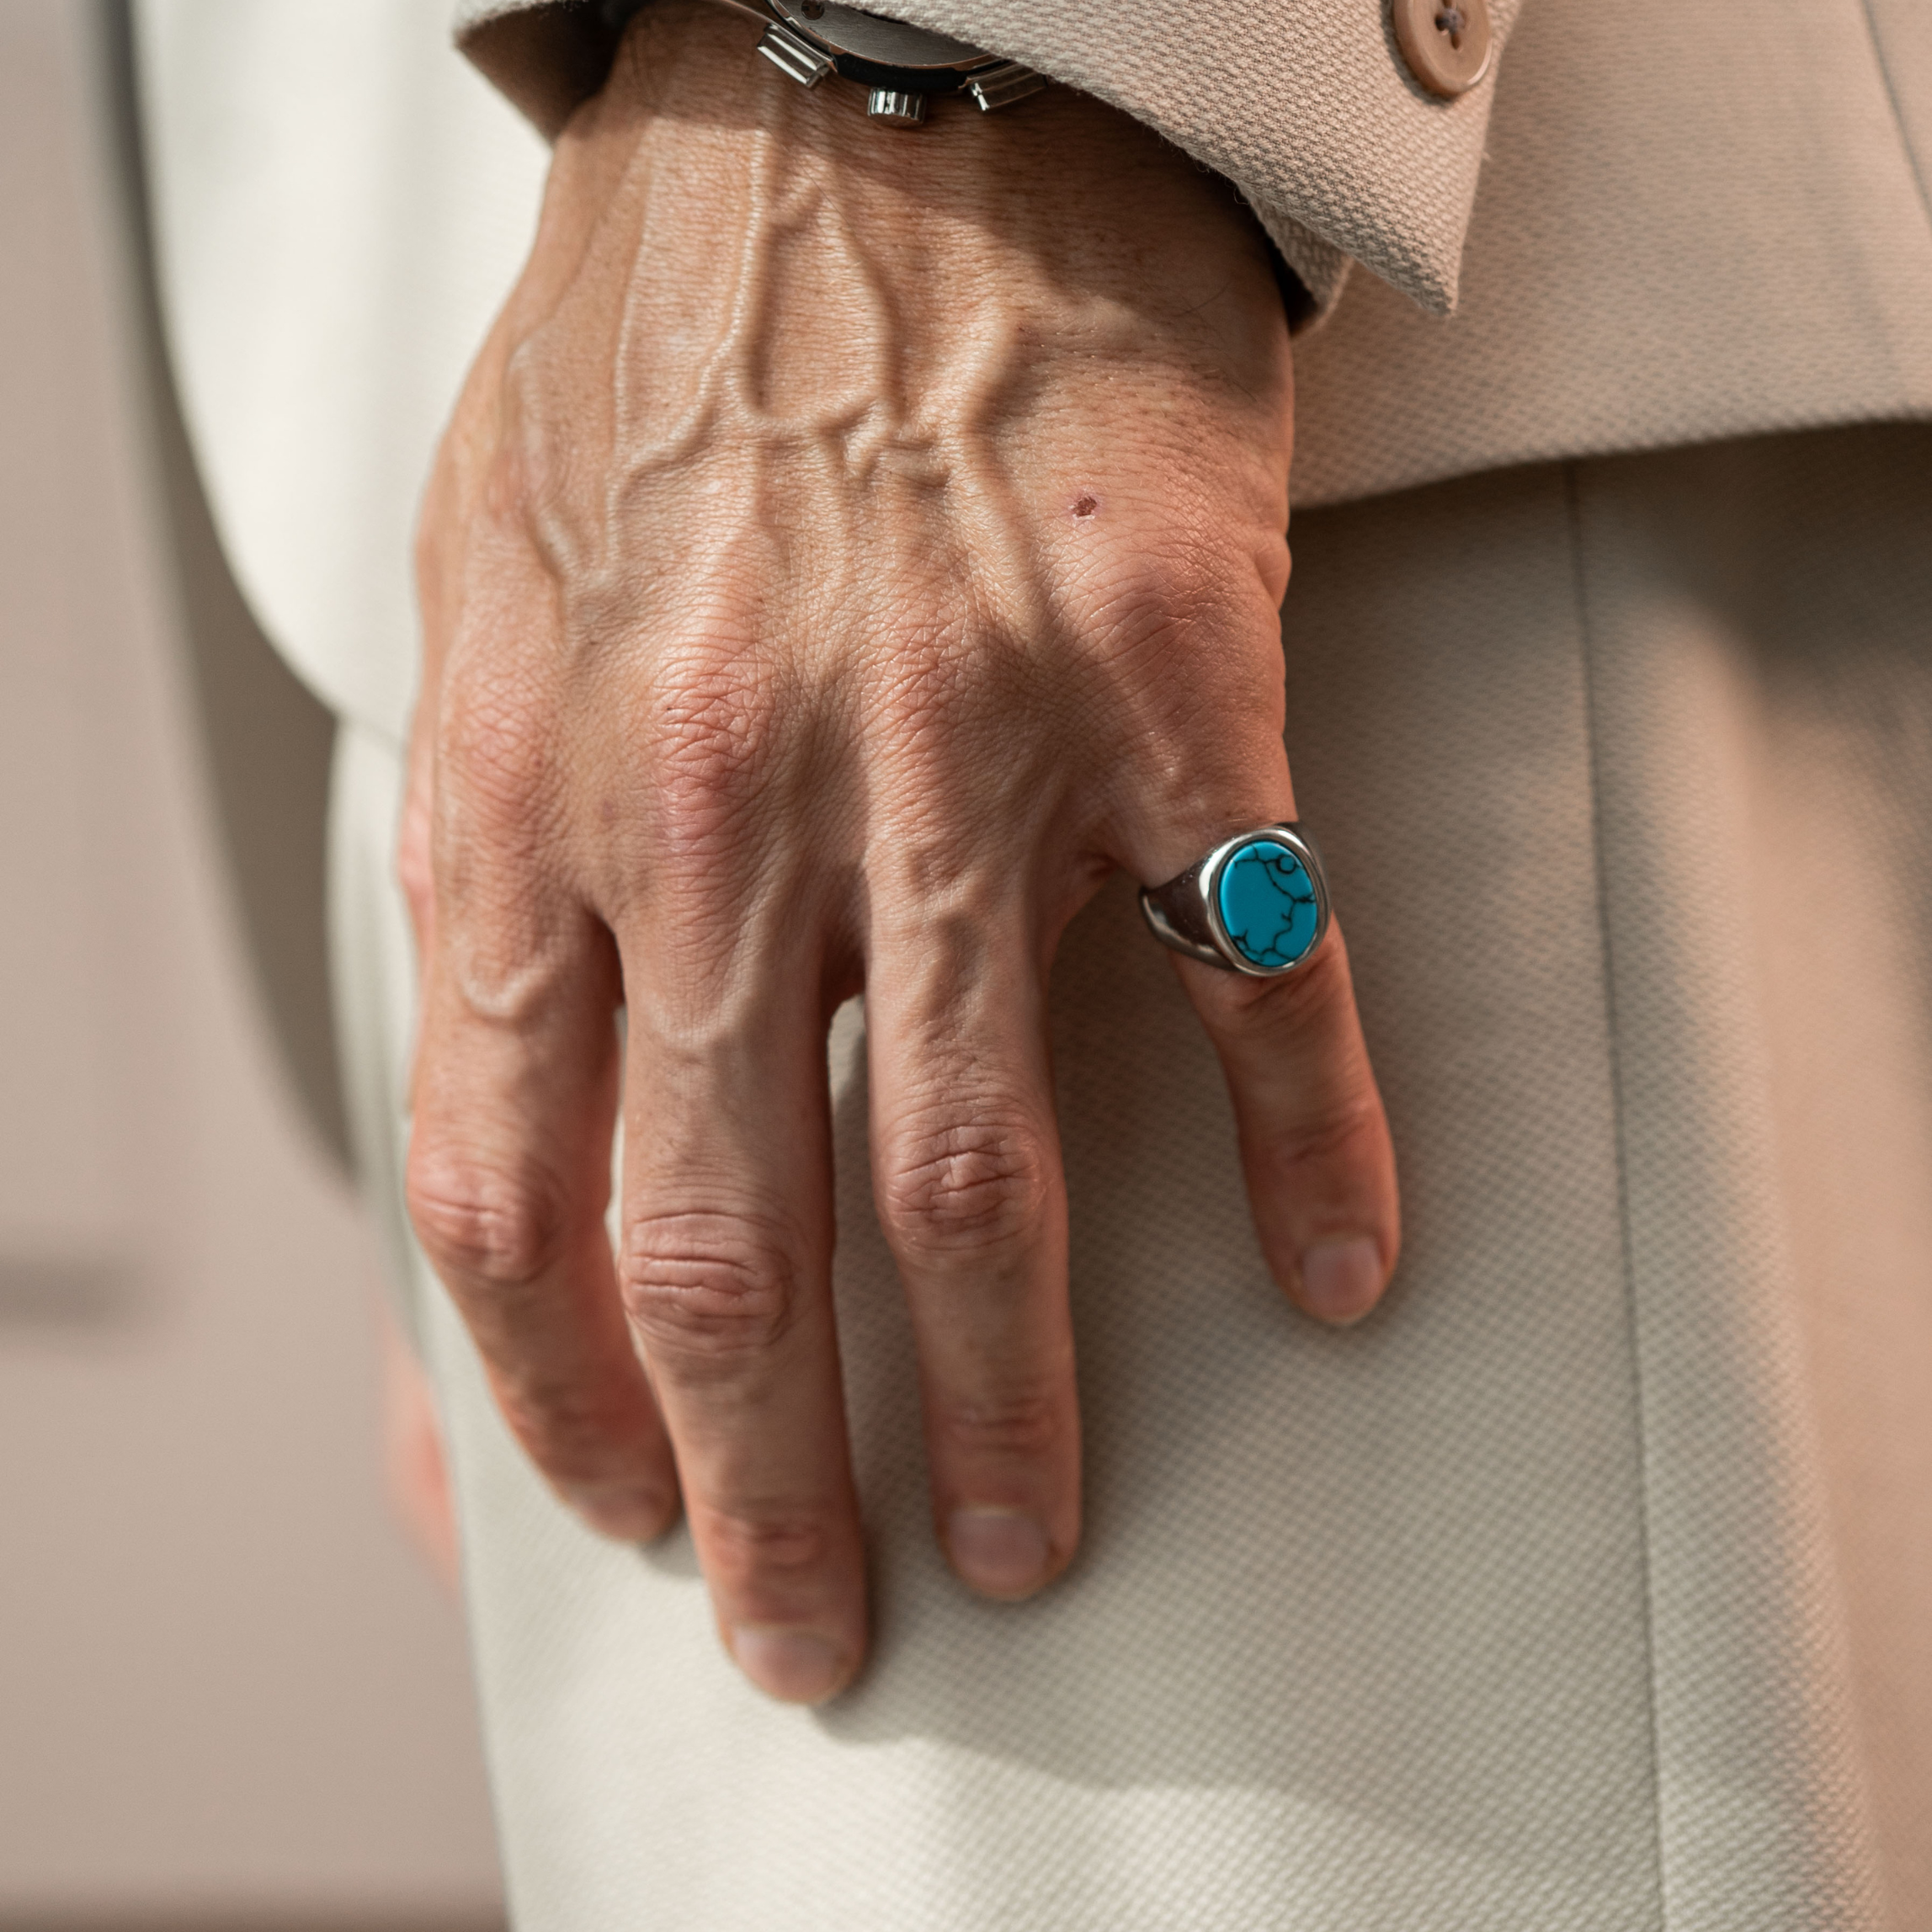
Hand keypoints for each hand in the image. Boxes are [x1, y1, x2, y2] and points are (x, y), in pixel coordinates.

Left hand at [402, 0, 1398, 1703]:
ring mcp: (957, 750)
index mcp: (540, 789)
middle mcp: (732, 801)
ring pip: (983, 1174)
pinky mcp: (1166, 684)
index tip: (626, 1513)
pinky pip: (1256, 974)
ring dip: (1007, 1401)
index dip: (554, 1404)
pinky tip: (1341, 1261)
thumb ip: (491, 869)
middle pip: (738, 1248)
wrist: (871, 106)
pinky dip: (1308, 1142)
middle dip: (771, 1490)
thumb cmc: (669, 364)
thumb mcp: (485, 607)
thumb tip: (515, 1116)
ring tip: (1025, 1531)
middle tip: (820, 1628)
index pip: (510, 1194)